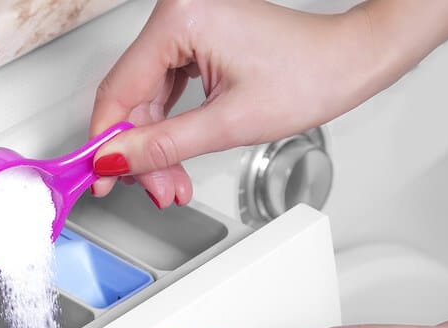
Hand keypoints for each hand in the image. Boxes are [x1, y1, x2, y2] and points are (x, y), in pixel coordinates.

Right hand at [89, 0, 383, 207]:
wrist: (348, 61)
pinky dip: (169, 126)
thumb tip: (115, 161)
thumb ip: (163, 146)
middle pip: (132, 98)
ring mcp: (185, 24)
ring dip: (156, 146)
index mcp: (181, 19)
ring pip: (147, 99)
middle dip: (141, 153)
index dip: (106, 143)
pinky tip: (175, 155)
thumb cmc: (309, 75)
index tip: (99, 177)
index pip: (119, 90)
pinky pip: (165, 89)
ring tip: (172, 182)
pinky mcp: (195, 38)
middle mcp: (177, 13)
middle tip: (154, 190)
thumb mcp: (228, 123)